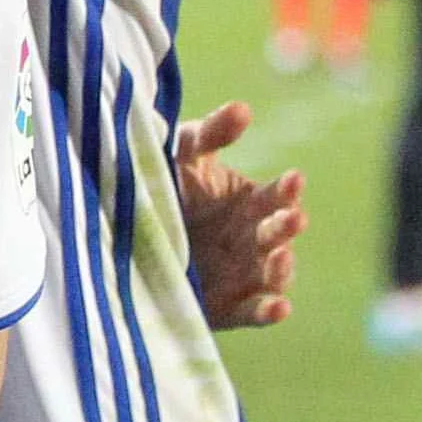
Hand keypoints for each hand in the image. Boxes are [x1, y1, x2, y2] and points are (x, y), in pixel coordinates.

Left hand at [173, 103, 304, 329]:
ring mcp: (245, 275)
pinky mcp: (229, 307)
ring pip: (274, 274)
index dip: (287, 189)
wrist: (129, 237)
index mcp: (252, 204)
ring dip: (283, 267)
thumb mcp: (183, 155)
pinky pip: (254, 313)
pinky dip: (269, 312)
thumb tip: (243, 108)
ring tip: (281, 257)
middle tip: (292, 217)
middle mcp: (255, 240)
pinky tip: (280, 308)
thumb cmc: (167, 187)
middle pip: (279, 234)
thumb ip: (211, 134)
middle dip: (287, 226)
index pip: (278, 196)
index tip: (293, 179)